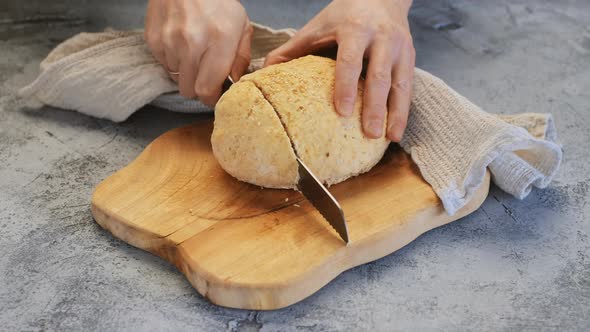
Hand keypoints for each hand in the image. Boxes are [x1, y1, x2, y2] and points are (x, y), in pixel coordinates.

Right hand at [144, 0, 252, 105]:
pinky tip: (181, 45)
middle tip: (206, 76)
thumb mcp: (242, 26)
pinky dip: (172, 60)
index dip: (211, 98)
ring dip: (185, 73)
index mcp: (219, 42)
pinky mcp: (153, 39)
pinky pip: (163, 64)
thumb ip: (241, 58)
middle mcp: (192, 44)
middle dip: (199, 88)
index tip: (216, 94)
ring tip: (194, 54)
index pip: (207, 90)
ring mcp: (169, 41)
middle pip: (189, 90)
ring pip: (176, 79)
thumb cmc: (218, 2)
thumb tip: (234, 82)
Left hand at [265, 0, 414, 140]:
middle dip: (374, 107)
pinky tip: (395, 132)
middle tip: (368, 134)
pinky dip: (402, 111)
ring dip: (394, 113)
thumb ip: (292, 50)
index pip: (350, 60)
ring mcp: (400, 48)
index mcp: (354, 29)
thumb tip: (263, 74)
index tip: (341, 111)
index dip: (346, 86)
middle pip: (379, 76)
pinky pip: (408, 87)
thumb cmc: (343, 16)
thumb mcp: (317, 27)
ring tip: (387, 138)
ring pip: (399, 84)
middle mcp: (381, 38)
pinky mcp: (410, 58)